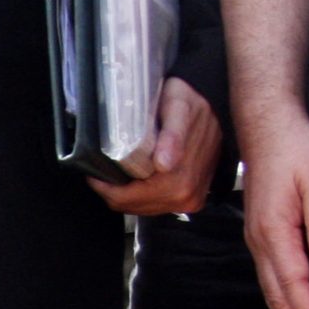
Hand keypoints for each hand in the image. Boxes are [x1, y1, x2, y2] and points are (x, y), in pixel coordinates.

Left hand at [88, 77, 223, 217]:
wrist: (216, 104)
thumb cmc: (191, 100)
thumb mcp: (177, 107)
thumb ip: (172, 135)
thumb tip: (164, 164)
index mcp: (181, 181)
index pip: (126, 198)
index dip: (104, 186)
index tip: (92, 172)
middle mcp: (187, 197)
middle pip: (132, 205)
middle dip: (113, 191)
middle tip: (101, 172)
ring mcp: (190, 201)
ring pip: (142, 208)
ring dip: (127, 194)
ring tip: (116, 173)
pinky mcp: (192, 200)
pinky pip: (156, 205)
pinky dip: (141, 194)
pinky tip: (136, 177)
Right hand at [240, 108, 308, 308]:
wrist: (267, 130)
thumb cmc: (297, 149)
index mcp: (276, 230)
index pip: (295, 281)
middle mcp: (261, 243)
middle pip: (280, 298)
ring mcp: (258, 244)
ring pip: (273, 295)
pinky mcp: (261, 240)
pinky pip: (270, 284)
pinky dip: (280, 308)